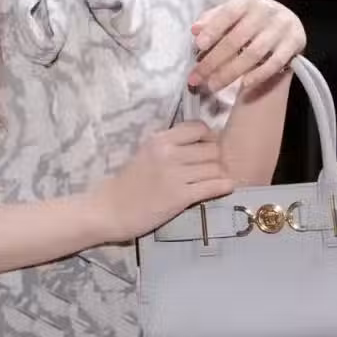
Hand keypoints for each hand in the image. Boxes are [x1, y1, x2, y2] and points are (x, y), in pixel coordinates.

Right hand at [89, 121, 234, 242]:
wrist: (111, 209)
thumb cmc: (128, 181)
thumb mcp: (146, 152)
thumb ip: (170, 145)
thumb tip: (200, 140)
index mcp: (160, 139)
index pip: (199, 127)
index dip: (208, 137)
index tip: (207, 147)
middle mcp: (169, 153)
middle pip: (212, 149)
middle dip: (216, 158)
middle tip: (213, 167)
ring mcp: (176, 175)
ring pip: (215, 168)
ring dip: (219, 174)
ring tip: (216, 179)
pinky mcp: (180, 197)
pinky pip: (212, 187)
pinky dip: (223, 186)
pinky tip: (225, 187)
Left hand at [188, 0, 305, 93]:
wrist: (286, 19)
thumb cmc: (250, 17)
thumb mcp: (231, 12)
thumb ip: (212, 19)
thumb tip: (195, 30)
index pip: (228, 13)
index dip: (213, 29)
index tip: (198, 45)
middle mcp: (266, 10)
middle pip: (237, 39)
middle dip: (214, 60)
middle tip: (196, 78)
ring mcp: (282, 27)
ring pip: (253, 54)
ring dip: (230, 72)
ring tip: (213, 85)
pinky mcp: (295, 42)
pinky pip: (274, 63)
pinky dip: (258, 75)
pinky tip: (243, 85)